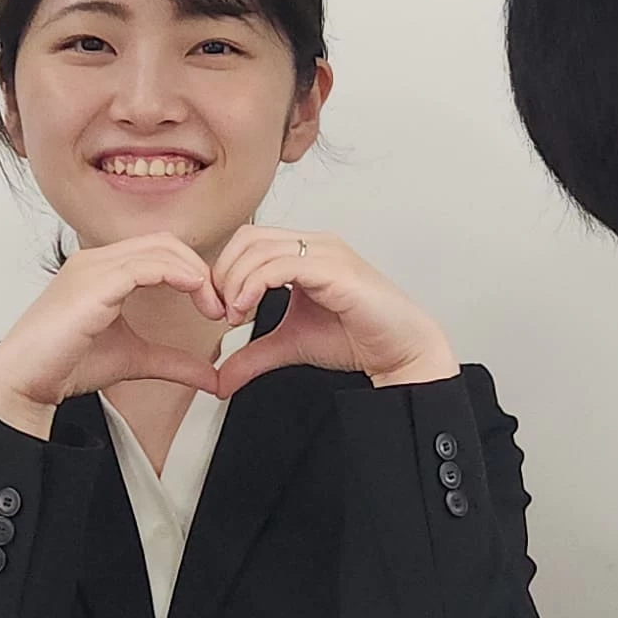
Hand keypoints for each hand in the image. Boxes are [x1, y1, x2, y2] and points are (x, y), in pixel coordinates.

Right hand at [0, 234, 228, 438]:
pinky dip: (177, 274)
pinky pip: (144, 265)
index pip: (160, 250)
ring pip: (159, 248)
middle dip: (200, 269)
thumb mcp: (136, 360)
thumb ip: (175, 364)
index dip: (194, 272)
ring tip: (213, 306)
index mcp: (103, 270)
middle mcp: (96, 260)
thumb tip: (213, 378)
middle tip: (221, 306)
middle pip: (164, 241)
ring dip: (195, 273)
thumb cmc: (64, 365)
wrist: (24, 380)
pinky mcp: (92, 282)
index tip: (215, 306)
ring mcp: (91, 266)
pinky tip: (196, 292)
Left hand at [207, 228, 456, 397]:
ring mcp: (327, 252)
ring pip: (260, 249)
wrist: (400, 350)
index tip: (217, 310)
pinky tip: (247, 309)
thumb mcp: (290, 344)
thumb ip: (253, 355)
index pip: (248, 241)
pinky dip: (254, 285)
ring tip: (234, 317)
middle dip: (223, 275)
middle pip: (247, 238)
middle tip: (219, 313)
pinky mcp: (336, 269)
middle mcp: (315, 244)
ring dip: (235, 283)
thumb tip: (220, 378)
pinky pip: (282, 264)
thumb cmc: (358, 337)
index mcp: (305, 251)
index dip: (223, 271)